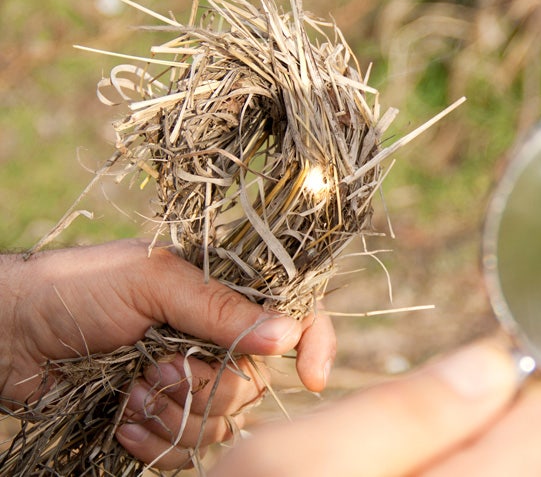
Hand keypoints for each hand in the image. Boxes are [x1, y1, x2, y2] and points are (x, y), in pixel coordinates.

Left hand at [0, 239, 335, 468]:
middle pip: (256, 386)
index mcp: (222, 301)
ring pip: (222, 425)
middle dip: (209, 388)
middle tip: (158, 368)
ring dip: (175, 416)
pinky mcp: (159, 420)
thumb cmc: (76, 289)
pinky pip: (185, 452)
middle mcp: (214, 344)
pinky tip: (121, 420)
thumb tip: (287, 335)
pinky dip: (154, 443)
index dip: (315, 345)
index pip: (292, 319)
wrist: (9, 333)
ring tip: (131, 392)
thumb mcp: (151, 282)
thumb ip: (221, 308)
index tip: (313, 377)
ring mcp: (187, 385)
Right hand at [210, 340, 540, 476]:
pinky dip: (467, 470)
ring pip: (527, 471)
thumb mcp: (292, 464)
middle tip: (416, 432)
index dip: (512, 393)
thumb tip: (497, 362)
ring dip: (478, 450)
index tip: (457, 386)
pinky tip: (410, 476)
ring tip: (403, 464)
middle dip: (496, 422)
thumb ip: (403, 411)